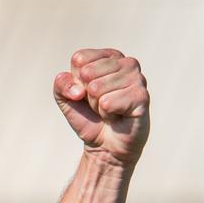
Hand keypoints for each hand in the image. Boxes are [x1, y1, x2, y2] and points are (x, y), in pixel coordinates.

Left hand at [54, 48, 148, 166]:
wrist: (105, 146)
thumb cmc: (89, 117)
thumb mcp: (66, 98)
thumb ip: (61, 84)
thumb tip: (77, 88)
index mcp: (109, 56)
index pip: (79, 59)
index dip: (75, 81)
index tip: (86, 93)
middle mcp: (127, 63)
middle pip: (87, 73)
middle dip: (87, 95)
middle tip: (100, 104)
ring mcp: (138, 78)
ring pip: (96, 88)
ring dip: (98, 106)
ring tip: (109, 110)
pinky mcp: (142, 96)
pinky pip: (108, 102)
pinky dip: (107, 114)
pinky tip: (118, 116)